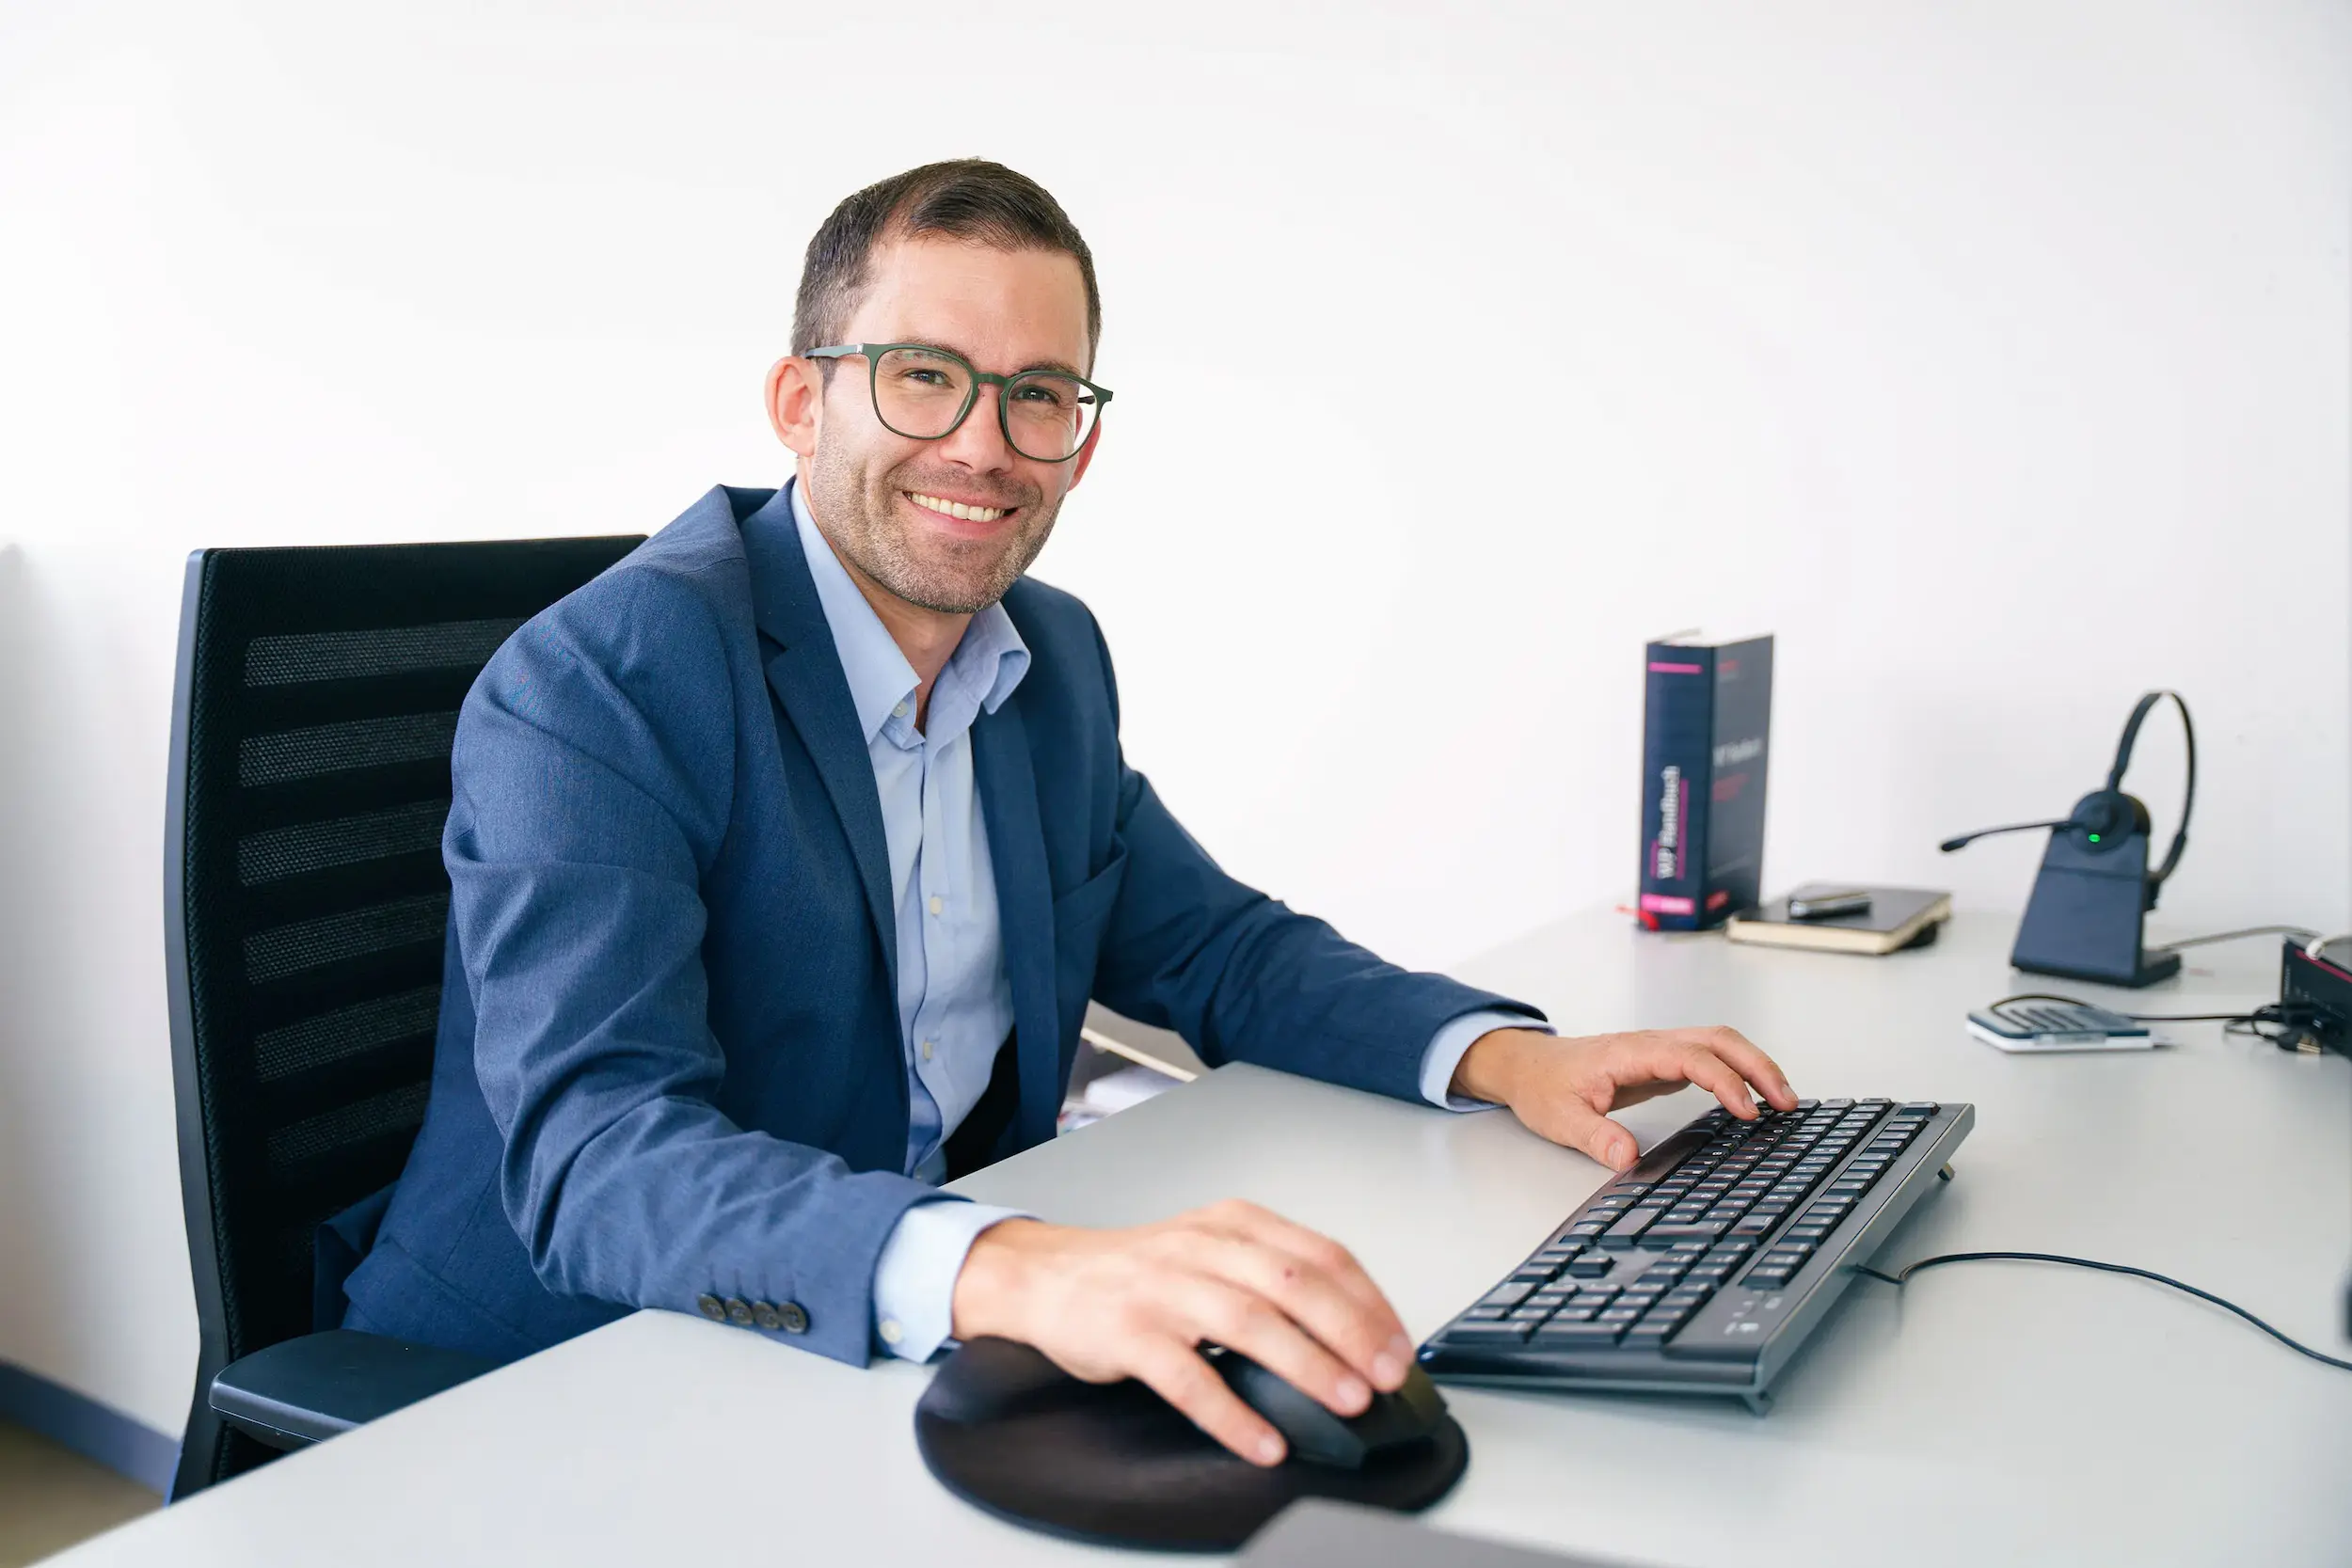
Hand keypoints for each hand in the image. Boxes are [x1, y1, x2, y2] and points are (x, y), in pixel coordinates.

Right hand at [949, 1200, 1413, 1466]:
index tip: (1397, 1343)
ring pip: (1247, 1322)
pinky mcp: (1128, 1333)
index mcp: (1232, 1224)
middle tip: (1384, 1375)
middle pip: (1292, 1283)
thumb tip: (1351, 1335)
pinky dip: (1231, 1412)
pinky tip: (1263, 1440)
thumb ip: (1270, 1279)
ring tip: (1343, 1403)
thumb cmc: (1138, 1272)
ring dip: (1305, 1364)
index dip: (1367, 1300)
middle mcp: (1202, 1248)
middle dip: (1349, 1330)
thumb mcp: (1209, 1251)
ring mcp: (1163, 1289)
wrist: (1047, 1277)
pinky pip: (1187, 1377)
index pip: (1319, 1254)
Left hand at [1452, 1026, 1796, 1169]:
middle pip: (1718, 1040)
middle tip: (1786, 1103)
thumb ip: (1595, 1137)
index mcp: (1630, 1052)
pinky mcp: (1662, 1063)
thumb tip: (1628, 1159)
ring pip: (1719, 1044)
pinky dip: (1738, 1073)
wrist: (1527, 1066)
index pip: (1691, 1058)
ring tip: (1783, 1101)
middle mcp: (1651, 1044)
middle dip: (1758, 1067)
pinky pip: (1710, 1059)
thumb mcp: (1561, 1118)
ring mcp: (1659, 1051)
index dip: (1724, 1081)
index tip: (1747, 1110)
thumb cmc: (1543, 1086)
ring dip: (1754, 1067)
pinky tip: (1753, 1099)